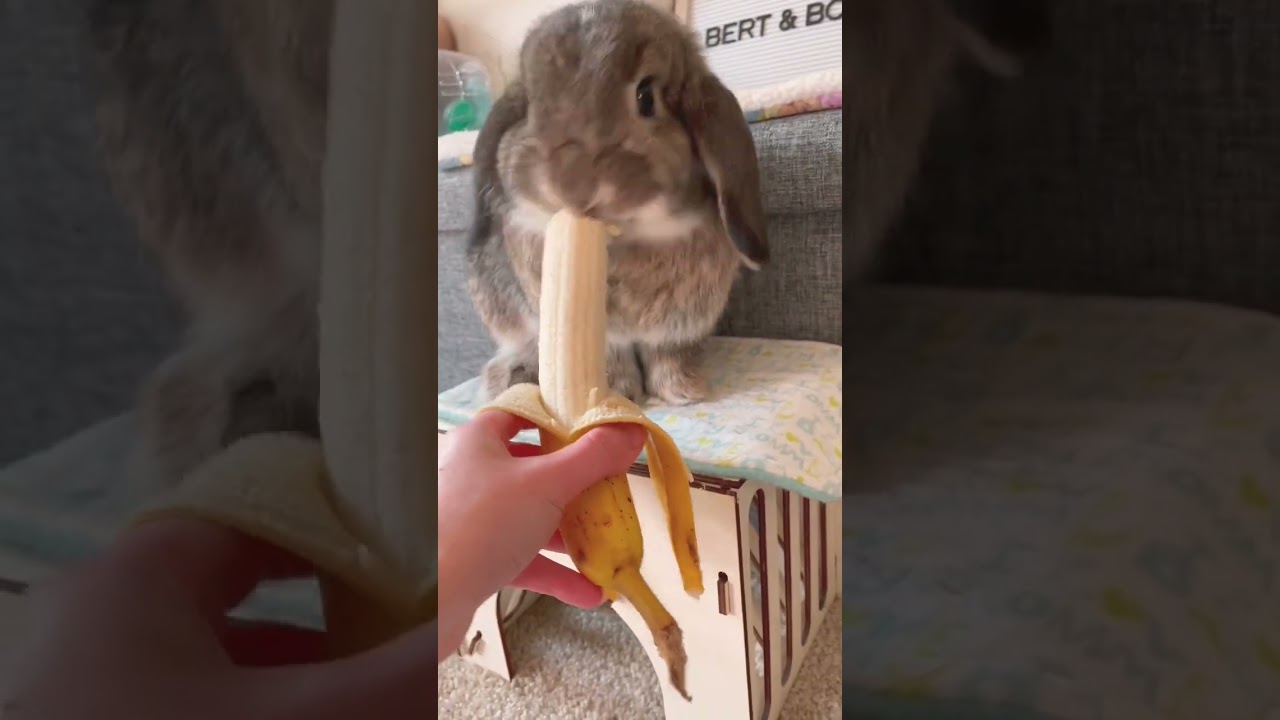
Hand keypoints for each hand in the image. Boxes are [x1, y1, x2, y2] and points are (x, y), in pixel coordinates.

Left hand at [1, 518, 433, 719]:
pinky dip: (256, 706)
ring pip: (222, 652)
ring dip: (299, 671)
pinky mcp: (98, 718)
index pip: (266, 510)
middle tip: (399, 632)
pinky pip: (192, 696)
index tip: (415, 559)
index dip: (348, 527)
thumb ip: (398, 678)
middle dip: (332, 611)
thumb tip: (468, 628)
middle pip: (247, 583)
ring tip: (365, 691)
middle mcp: (106, 611)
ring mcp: (93, 676)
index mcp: (142, 573)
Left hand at [437, 411, 645, 655]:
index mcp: (479, 442)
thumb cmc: (484, 522)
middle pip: (533, 472)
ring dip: (571, 537)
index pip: (519, 416)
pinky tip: (591, 593)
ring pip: (531, 520)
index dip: (556, 421)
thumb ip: (593, 458)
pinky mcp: (475, 560)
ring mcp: (473, 520)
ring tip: (609, 549)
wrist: (428, 598)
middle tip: (610, 494)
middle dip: (575, 488)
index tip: (594, 433)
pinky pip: (523, 560)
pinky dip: (556, 574)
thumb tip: (632, 431)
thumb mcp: (548, 483)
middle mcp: (473, 475)